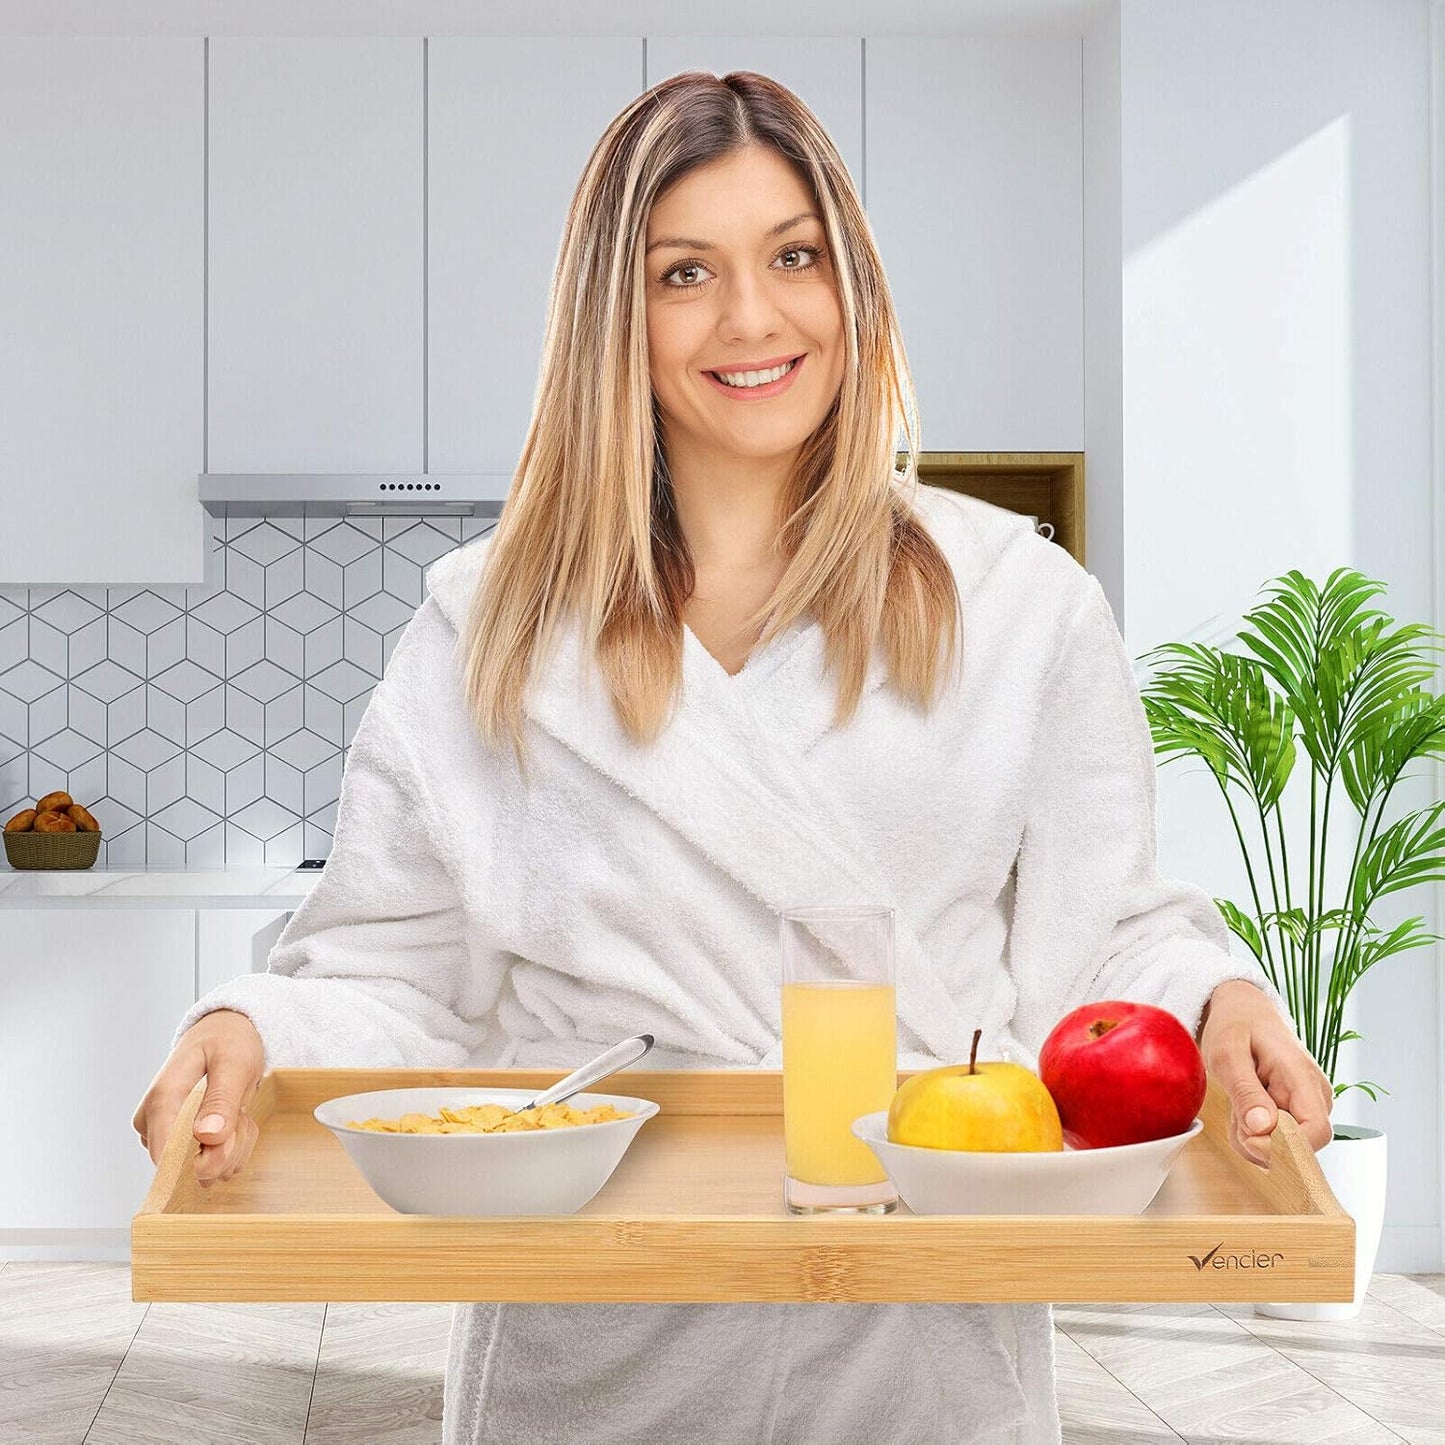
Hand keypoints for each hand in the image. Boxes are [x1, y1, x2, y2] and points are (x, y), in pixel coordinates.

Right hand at [132, 1009, 266, 1187]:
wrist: (224, 1032)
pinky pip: (211, 1165)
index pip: (168, 1158)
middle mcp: (152, 1124)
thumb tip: (208, 1136)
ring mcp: (164, 1136)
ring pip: (205, 1170)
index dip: (206, 1160)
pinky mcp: (178, 1144)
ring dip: (234, 1145)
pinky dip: (233, 1146)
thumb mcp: (234, 1062)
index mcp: (161, 1100)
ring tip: (237, 1110)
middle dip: (228, 1146)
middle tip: (241, 1111)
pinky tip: (234, 1119)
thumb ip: (222, 1099)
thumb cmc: (227, 1040)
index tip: (233, 1135)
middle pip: (190, 1169)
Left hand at [1196, 979, 1333, 1167]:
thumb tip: (1262, 1128)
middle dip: (1259, 1141)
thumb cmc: (1235, 1027)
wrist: (1243, 1012)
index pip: (1317, 1132)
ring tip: (1237, 1102)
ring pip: (1284, 1150)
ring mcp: (1308, 1107)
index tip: (1248, 1134)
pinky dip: (1252, 1135)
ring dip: (1251, 1137)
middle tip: (1233, 1109)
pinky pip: (1277, 1143)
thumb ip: (1245, 1091)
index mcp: (1302, 1077)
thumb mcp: (1227, 1053)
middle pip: (1299, 1148)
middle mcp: (1315, 1096)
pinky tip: (1243, 1110)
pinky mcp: (1297, 1115)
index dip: (1284, 1146)